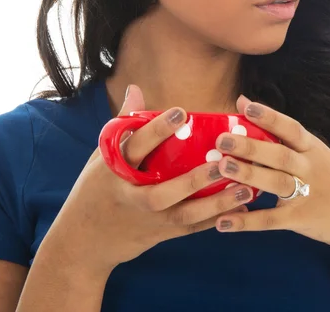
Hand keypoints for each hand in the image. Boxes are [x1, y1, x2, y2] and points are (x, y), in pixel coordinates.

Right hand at [50, 84, 253, 277]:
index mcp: (115, 170)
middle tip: (223, 162)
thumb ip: (123, 123)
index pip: (136, 146)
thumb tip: (136, 88)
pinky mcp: (161, 233)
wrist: (83, 242)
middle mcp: (132, 196)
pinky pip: (192, 227)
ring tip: (246, 189)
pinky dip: (217, 219)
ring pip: (185, 214)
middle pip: (164, 191)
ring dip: (216, 203)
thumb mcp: (101, 156)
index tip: (181, 112)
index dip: (157, 129)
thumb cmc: (94, 189)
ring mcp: (148, 219)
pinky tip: (242, 209)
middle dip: (193, 180)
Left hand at [212, 95, 329, 253]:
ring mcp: (306, 194)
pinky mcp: (300, 219)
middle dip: (251, 147)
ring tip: (222, 168)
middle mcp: (310, 168)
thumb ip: (277, 129)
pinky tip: (222, 221)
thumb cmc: (326, 175)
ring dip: (248, 175)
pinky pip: (270, 220)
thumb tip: (242, 100)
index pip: (290, 128)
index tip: (247, 107)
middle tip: (222, 140)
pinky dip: (246, 221)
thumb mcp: (311, 150)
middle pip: (279, 155)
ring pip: (275, 183)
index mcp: (311, 148)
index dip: (270, 117)